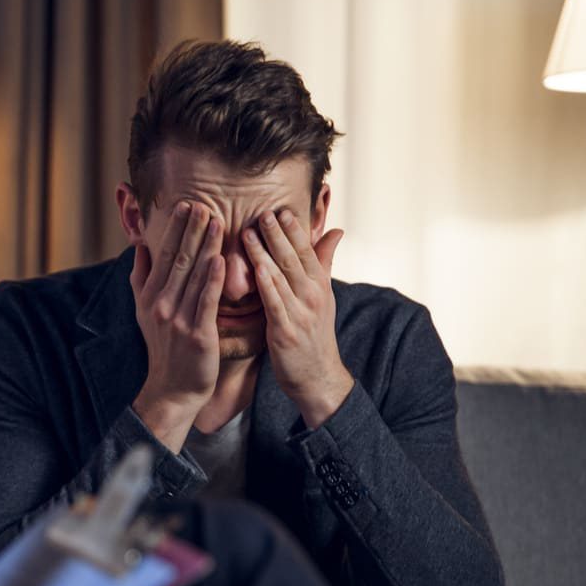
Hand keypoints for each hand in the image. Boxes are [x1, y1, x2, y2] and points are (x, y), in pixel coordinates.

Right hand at [130, 202, 225, 451]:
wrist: (173, 388)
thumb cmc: (164, 347)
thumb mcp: (143, 311)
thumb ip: (141, 278)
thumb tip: (140, 247)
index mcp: (150, 295)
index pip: (164, 254)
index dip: (175, 229)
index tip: (185, 205)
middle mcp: (160, 304)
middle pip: (178, 259)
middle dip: (191, 230)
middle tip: (203, 203)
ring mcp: (178, 319)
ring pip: (193, 275)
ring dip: (205, 246)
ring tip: (216, 221)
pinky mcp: (197, 334)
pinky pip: (206, 302)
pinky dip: (213, 280)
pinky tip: (221, 260)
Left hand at [243, 209, 352, 428]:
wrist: (317, 376)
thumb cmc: (315, 332)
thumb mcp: (324, 294)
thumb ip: (325, 261)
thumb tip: (337, 230)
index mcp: (319, 284)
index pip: (306, 250)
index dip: (294, 229)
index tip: (280, 209)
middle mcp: (312, 295)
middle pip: (293, 258)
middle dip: (277, 234)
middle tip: (261, 212)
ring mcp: (300, 313)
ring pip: (281, 277)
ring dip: (264, 253)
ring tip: (248, 232)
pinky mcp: (285, 331)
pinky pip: (274, 303)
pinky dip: (265, 284)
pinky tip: (255, 269)